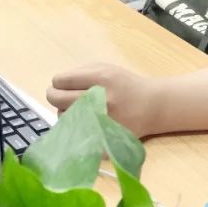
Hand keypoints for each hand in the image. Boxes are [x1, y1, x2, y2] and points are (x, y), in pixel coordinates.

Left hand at [47, 63, 162, 137]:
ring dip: (66, 113)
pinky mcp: (103, 138)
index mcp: (101, 78)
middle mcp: (101, 99)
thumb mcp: (106, 68)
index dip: (58, 83)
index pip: (61, 81)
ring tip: (78, 110)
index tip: (63, 86)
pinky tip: (83, 124)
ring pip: (64, 117)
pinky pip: (76, 135)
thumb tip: (55, 85)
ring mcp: (102, 121)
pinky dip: (75, 129)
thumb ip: (79, 73)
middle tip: (61, 98)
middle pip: (57, 99)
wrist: (152, 106)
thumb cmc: (126, 85)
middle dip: (55, 97)